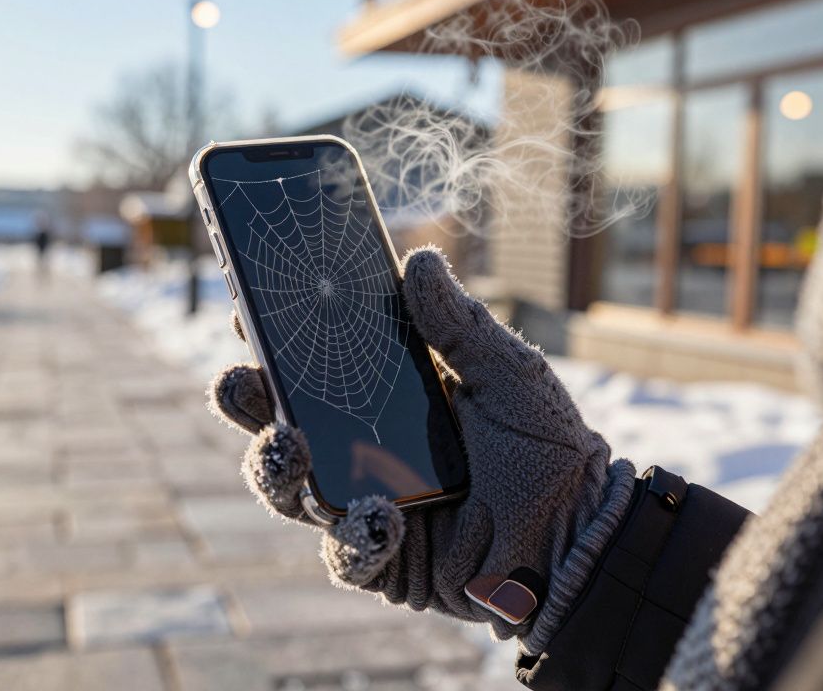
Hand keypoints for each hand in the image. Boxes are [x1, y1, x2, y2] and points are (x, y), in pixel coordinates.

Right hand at [209, 248, 635, 649]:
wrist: (582, 536)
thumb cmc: (547, 449)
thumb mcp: (505, 373)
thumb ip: (458, 324)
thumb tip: (419, 259)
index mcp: (387, 401)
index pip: (315, 367)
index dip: (275, 343)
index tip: (250, 315)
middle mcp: (364, 452)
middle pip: (281, 425)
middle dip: (248, 404)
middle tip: (240, 383)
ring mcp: (367, 507)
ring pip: (291, 491)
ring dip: (275, 469)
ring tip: (288, 448)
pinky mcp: (384, 563)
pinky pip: (346, 555)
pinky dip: (355, 538)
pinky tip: (381, 519)